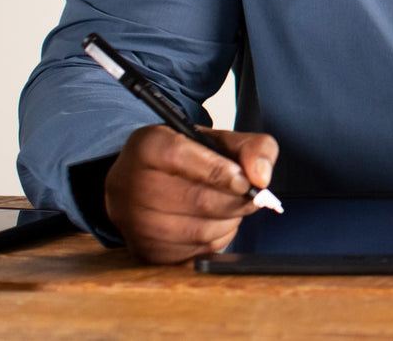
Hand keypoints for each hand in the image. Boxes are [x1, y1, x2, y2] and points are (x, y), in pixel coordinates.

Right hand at [104, 124, 279, 263]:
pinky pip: (195, 252)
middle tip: (250, 195)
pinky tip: (214, 223)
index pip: (179, 156)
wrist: (143, 185)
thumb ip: (252, 147)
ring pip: (200, 231)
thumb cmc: (188, 159)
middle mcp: (130, 185)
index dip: (218, 171)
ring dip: (230, 221)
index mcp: (147, 146)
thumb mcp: (218, 141)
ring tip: (231, 207)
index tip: (245, 181)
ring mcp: (135, 223)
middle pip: (198, 200)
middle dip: (237, 200)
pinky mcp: (145, 252)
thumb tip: (262, 177)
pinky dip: (217, 239)